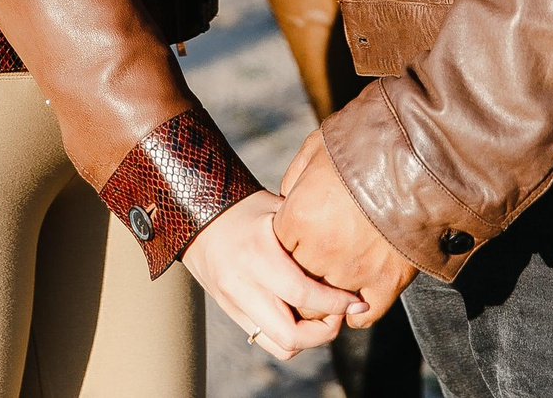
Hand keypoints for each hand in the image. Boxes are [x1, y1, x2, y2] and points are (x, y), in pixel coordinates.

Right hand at [180, 191, 360, 361]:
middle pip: (292, 335)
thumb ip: (305, 231)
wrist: (196, 218)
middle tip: (341, 313)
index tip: (356, 301)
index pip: (303, 295)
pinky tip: (301, 316)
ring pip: (281, 345)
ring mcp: (235, 304)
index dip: (336, 304)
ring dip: (309, 339)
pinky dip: (290, 337)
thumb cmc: (244, 207)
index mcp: (257, 256)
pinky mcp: (231, 313)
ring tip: (324, 316)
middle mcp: (243, 286)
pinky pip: (267, 341)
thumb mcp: (276, 209)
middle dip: (326, 331)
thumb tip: (349, 247)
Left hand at [275, 132, 417, 328]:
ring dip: (327, 298)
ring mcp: (354, 270)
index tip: (300, 236)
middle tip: (317, 261)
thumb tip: (288, 199)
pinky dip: (358, 310)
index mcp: (299, 217)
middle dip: (302, 275)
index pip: (276, 250)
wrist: (423, 154)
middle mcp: (321, 250)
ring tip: (336, 281)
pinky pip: (364, 315)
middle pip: (295, 284)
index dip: (287, 243)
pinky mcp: (388, 282)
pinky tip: (358, 296)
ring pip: (325, 306)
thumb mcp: (318, 148)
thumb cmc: (367, 144)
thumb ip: (295, 179)